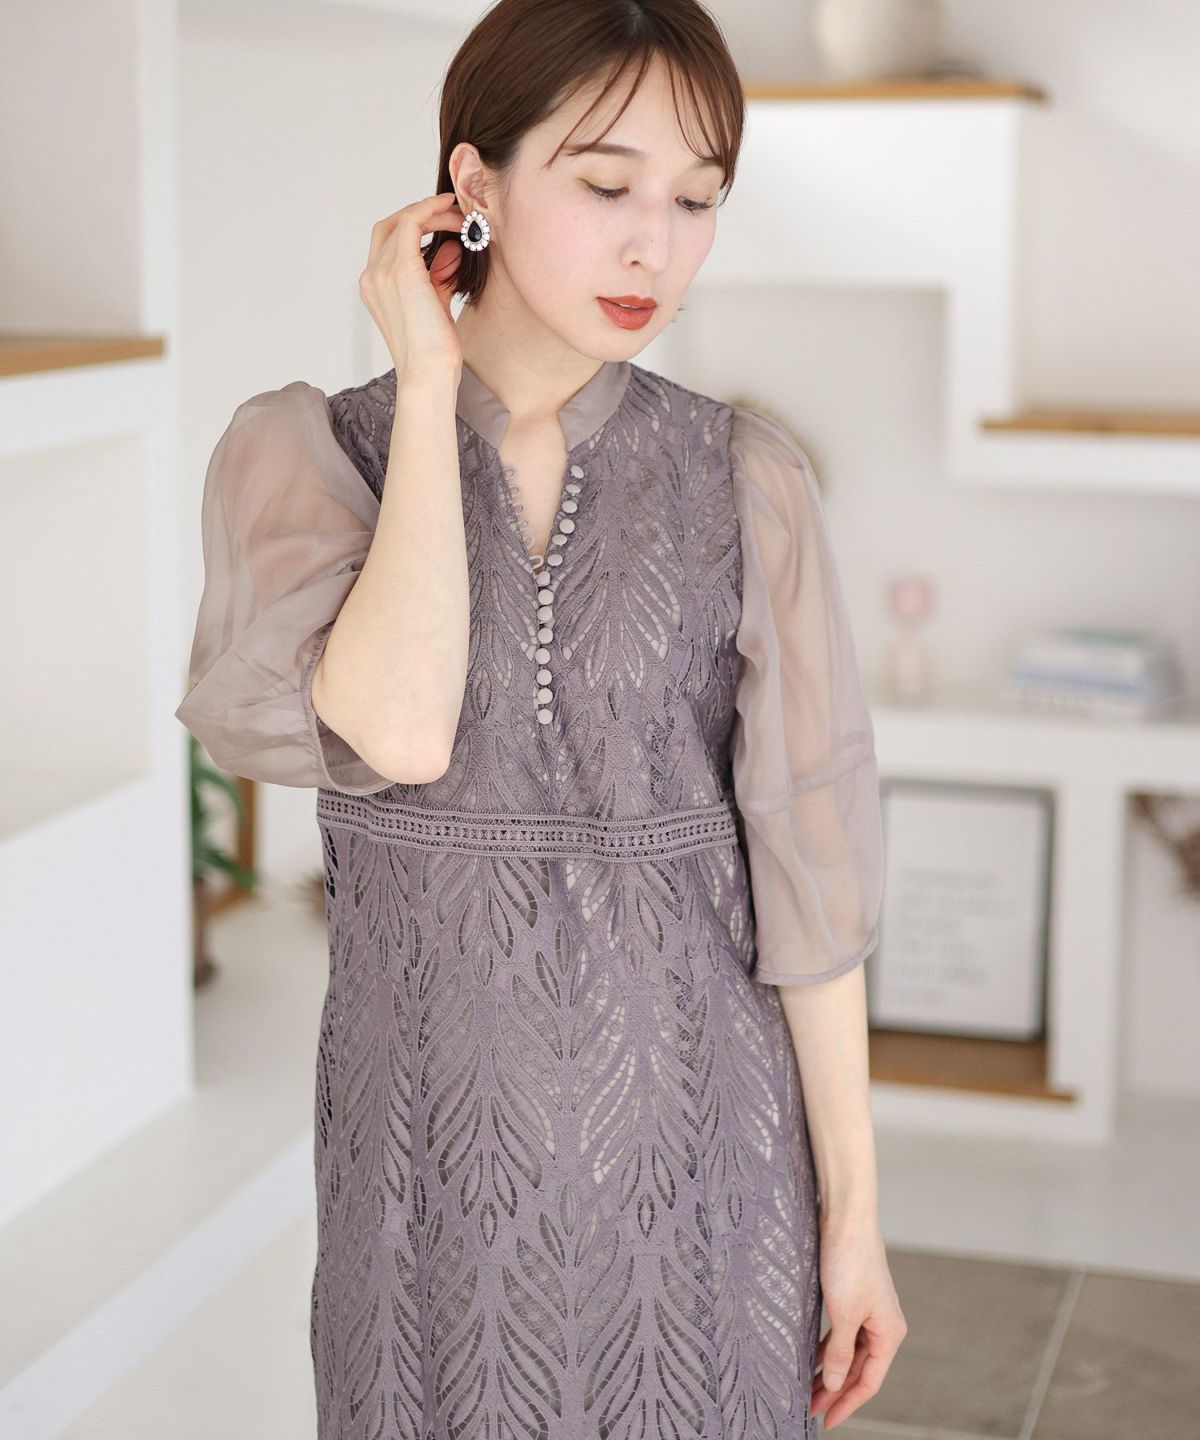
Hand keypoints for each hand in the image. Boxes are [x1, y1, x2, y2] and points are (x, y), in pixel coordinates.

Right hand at [358, 192, 466, 379]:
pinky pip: (413, 222)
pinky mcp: (401, 270)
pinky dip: (432, 212)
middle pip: (390, 225)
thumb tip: (452, 247)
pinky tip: (453, 214)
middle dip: (421, 213)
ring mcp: (382, 272)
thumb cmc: (434, 351)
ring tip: (460, 217)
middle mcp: (371, 277)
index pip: (386, 241)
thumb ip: (439, 275)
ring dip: (432, 213)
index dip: (413, 224)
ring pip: (402, 220)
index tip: (440, 220)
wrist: (428, 373)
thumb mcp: (435, 305)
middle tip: (451, 212)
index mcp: (374, 288)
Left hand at [810, 1215, 907, 1428]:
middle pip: (859, 1369)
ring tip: (808, 1390)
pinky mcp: (854, 1297)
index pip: (868, 1381)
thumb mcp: (843, 1314)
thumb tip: (836, 1385)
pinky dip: (829, 1349)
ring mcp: (869, 1311)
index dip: (847, 1403)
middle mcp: (883, 1325)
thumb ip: (840, 1353)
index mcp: (889, 1333)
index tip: (826, 1421)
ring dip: (831, 1372)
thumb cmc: (849, 1262)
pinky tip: (814, 1359)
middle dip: (836, 1391)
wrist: (846, 1218)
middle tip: (809, 1408)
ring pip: (850, 1352)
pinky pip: (843, 1334)